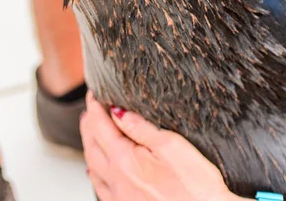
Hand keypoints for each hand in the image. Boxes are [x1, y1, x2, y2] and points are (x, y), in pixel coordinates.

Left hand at [80, 92, 248, 200]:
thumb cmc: (196, 187)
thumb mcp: (171, 146)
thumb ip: (141, 128)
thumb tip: (118, 112)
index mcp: (125, 162)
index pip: (101, 127)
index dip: (95, 107)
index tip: (93, 94)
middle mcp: (117, 182)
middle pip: (92, 147)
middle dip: (89, 125)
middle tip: (90, 109)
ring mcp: (120, 199)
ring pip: (93, 168)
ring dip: (90, 147)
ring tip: (91, 132)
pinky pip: (101, 188)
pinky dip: (95, 173)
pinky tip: (97, 170)